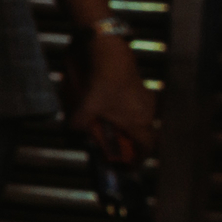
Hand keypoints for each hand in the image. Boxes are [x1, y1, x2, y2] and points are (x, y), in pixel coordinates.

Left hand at [73, 31, 157, 161]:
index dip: (137, 160)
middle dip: (131, 145)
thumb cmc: (102, 84)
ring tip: (112, 129)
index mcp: (139, 123)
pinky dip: (127, 113)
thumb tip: (74, 132)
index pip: (145, 149)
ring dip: (129, 128)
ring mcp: (147, 100)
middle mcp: (148, 113)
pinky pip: (137, 107)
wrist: (111, 54)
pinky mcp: (142, 88)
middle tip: (117, 148)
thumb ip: (78, 125)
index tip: (127, 166)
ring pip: (141, 120)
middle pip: (144, 136)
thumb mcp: (85, 107)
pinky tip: (112, 109)